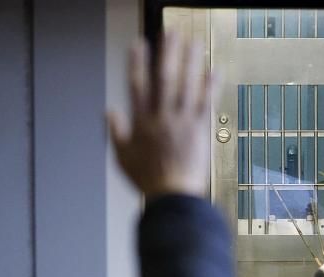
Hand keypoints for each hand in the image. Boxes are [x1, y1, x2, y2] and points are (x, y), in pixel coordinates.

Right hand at [108, 31, 219, 197]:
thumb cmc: (149, 181)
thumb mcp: (122, 158)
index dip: (137, 63)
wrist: (174, 196)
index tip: (139, 44)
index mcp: (141, 123)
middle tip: (171, 33)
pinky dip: (211, 86)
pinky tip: (215, 70)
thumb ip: (116, 132)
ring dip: (191, 61)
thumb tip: (108, 112)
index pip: (137, 85)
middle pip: (164, 78)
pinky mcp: (200, 130)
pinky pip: (207, 103)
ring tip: (193, 42)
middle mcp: (162, 118)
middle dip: (168, 53)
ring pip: (187, 85)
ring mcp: (182, 122)